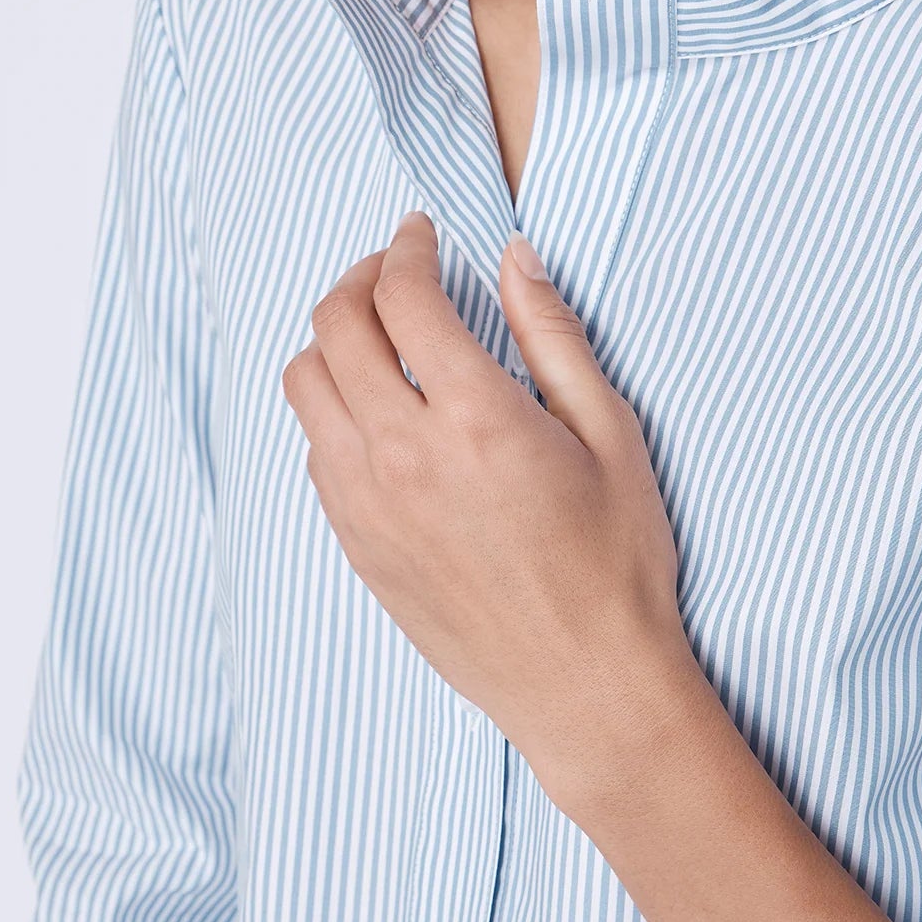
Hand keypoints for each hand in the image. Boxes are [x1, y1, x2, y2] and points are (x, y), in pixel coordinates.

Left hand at [280, 209, 696, 813]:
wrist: (585, 686)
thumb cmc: (615, 564)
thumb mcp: (611, 435)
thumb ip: (556, 337)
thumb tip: (516, 259)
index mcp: (475, 418)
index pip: (403, 296)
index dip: (408, 248)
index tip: (423, 236)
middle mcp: (404, 456)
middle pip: (334, 328)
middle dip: (360, 280)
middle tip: (394, 273)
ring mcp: (368, 505)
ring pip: (305, 387)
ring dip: (333, 342)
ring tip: (377, 336)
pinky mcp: (357, 546)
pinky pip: (316, 452)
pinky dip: (334, 410)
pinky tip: (381, 413)